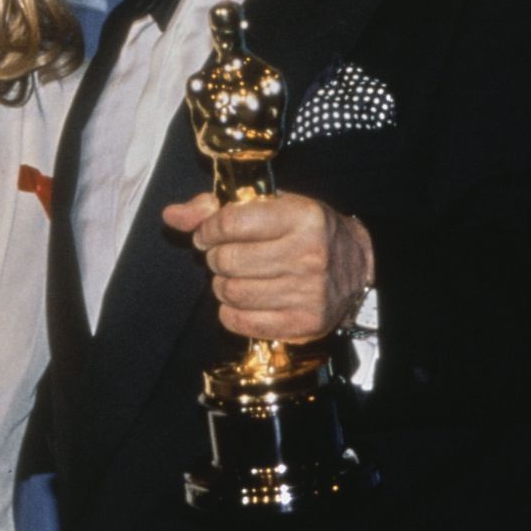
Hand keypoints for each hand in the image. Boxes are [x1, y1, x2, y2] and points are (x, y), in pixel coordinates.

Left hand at [162, 191, 373, 341]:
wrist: (358, 267)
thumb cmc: (307, 231)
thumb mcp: (273, 206)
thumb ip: (218, 208)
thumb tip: (172, 215)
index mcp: (301, 216)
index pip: (231, 223)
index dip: (208, 229)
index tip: (207, 234)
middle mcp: (307, 254)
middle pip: (227, 260)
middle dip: (216, 258)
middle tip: (225, 257)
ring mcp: (307, 292)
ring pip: (232, 292)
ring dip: (223, 285)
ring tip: (235, 278)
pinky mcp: (304, 323)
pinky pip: (243, 322)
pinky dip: (232, 313)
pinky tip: (243, 301)